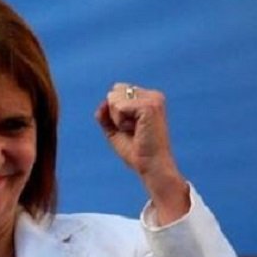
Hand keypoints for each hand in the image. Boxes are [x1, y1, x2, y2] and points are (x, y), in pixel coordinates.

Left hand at [95, 83, 188, 223]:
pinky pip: (118, 107)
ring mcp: (152, 99)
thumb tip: (103, 102)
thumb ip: (106, 115)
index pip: (117, 90)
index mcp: (148, 98)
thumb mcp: (115, 130)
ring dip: (117, 119)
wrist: (150, 166)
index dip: (115, 112)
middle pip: (113, 92)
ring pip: (114, 99)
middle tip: (132, 130)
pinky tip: (135, 130)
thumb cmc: (136, 151)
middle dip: (114, 114)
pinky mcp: (149, 106)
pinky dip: (120, 122)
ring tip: (134, 130)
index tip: (131, 127)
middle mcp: (153, 95)